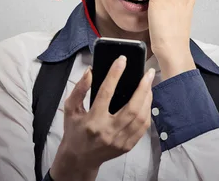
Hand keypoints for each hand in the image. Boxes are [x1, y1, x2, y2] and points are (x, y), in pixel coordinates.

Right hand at [57, 57, 154, 172]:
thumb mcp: (70, 109)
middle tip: (148, 72)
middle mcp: (107, 132)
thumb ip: (79, 89)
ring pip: (141, 118)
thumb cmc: (74, 131)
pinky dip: (147, 112)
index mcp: (92, 121)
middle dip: (143, 87)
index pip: (106, 93)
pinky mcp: (127, 146)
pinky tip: (146, 100)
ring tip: (148, 84)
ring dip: (147, 98)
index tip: (122, 60)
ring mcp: (119, 141)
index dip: (114, 74)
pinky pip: (143, 128)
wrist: (79, 159)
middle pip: (132, 108)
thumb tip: (90, 71)